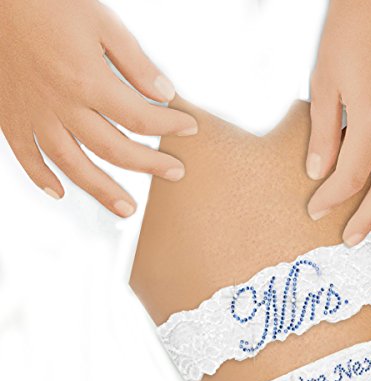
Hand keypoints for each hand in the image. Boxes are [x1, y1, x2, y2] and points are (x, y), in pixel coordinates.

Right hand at [0, 0, 197, 216]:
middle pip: (114, 150)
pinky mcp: (10, 116)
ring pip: (74, 165)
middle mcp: (62, 107)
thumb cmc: (48, 1)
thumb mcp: (101, 22)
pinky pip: (25, 156)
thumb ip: (135, 63)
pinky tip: (60, 193)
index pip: (141, 119)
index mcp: (88, 82)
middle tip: (175, 173)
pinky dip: (41, 178)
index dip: (171, 126)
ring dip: (103, 191)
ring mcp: (34, 116)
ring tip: (127, 209)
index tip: (190, 128)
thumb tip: (165, 94)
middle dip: (150, 165)